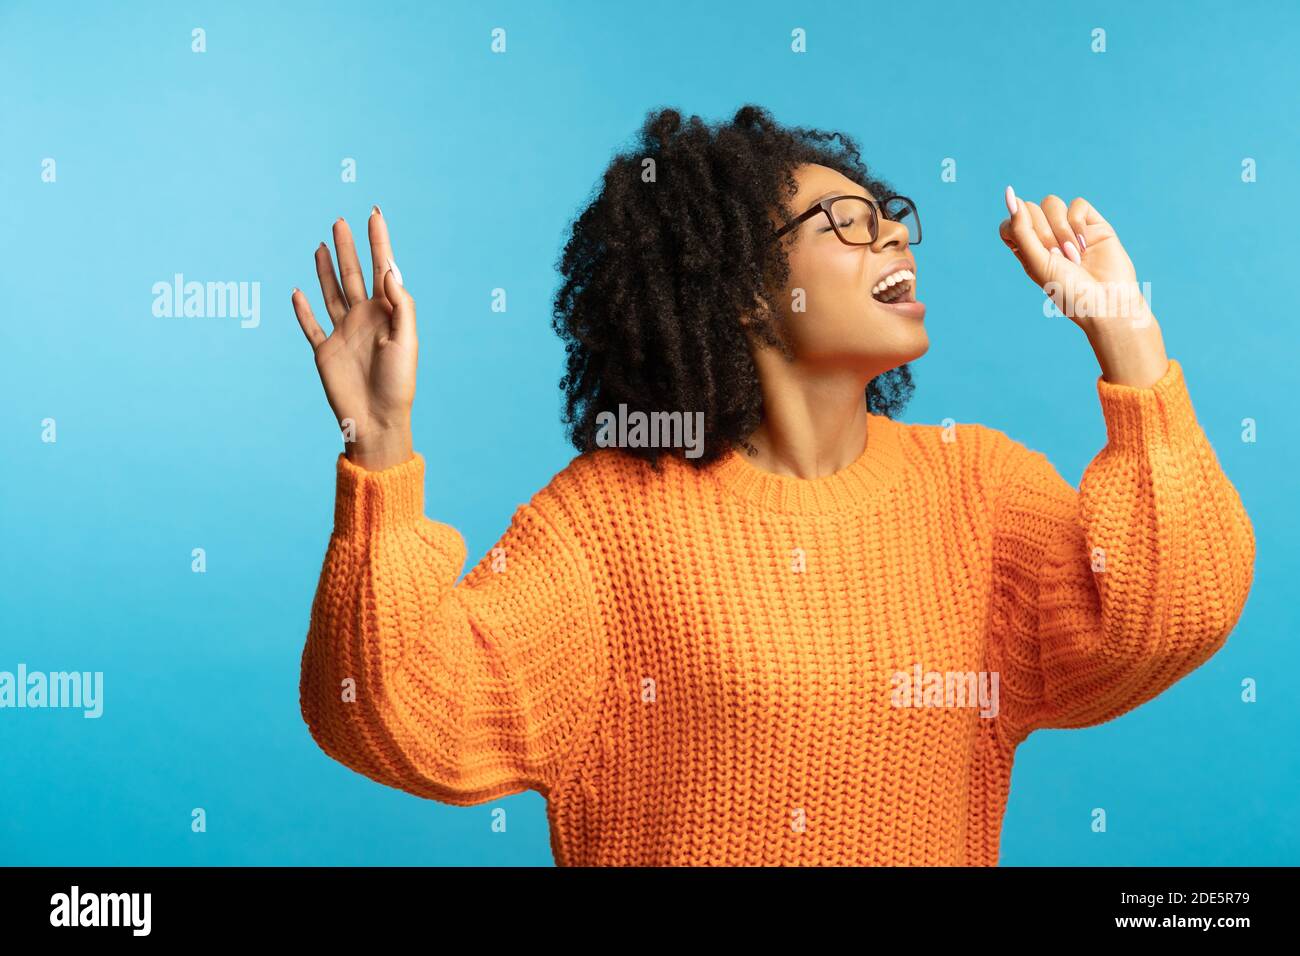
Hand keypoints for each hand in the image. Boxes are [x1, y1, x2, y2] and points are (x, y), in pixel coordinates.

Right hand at [291, 207, 416, 470]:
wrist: (377, 420)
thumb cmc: (398, 383)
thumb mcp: (406, 341)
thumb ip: (400, 304)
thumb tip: (389, 268)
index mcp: (387, 314)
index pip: (383, 268)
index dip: (379, 241)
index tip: (375, 213)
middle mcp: (364, 319)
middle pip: (353, 274)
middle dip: (349, 248)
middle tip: (341, 221)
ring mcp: (343, 334)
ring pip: (332, 293)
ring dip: (326, 269)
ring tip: (322, 243)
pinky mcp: (324, 351)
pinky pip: (311, 325)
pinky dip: (302, 309)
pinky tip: (296, 291)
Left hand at [998, 187, 1168, 386]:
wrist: (1107, 302)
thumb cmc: (1068, 290)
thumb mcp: (1037, 262)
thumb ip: (1021, 229)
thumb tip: (1010, 195)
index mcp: (1027, 250)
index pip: (1010, 223)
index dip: (1016, 226)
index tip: (1028, 244)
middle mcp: (1046, 237)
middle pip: (1030, 209)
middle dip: (1042, 234)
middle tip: (1057, 258)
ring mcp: (1069, 229)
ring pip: (1052, 203)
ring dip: (1060, 230)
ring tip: (1073, 255)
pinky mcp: (1092, 223)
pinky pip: (1077, 204)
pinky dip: (1076, 223)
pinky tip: (1083, 245)